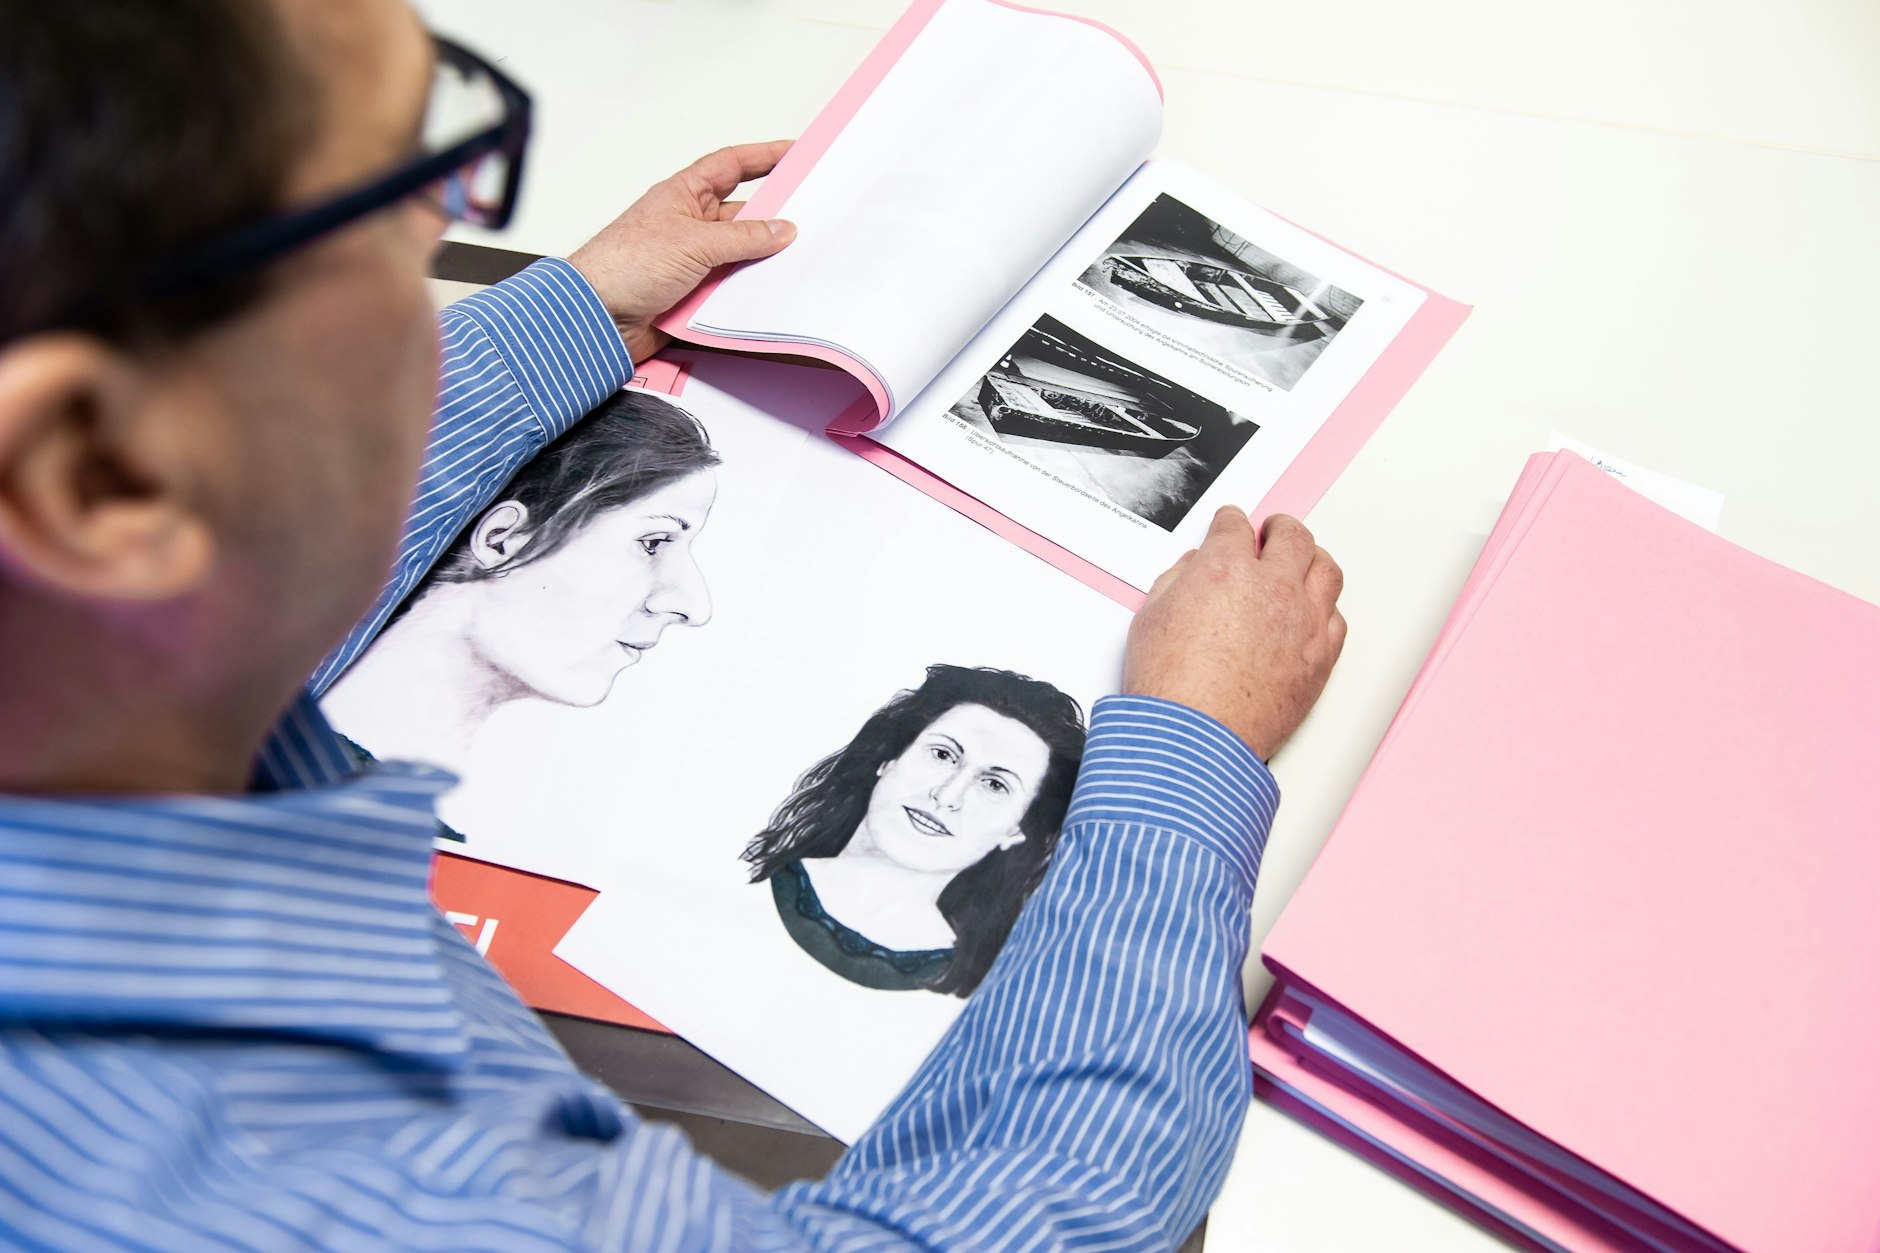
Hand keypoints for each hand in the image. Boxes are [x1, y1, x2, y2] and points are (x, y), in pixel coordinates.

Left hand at [568, 141, 797, 363]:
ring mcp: (694, 260)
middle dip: (774, 215)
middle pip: (743, 213)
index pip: (731, 166)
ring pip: (742, 254)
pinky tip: (772, 292)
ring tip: (799, 258)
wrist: (597, 317)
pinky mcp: (695, 293)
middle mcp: (691, 224)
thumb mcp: (693, 242)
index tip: (796, 151)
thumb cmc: (624, 266)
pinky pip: (733, 288)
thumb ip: (742, 237)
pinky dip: (751, 290)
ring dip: (764, 259)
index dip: (764, 156)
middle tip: (811, 215)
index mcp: (684, 195)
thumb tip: (781, 229)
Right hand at [1124, 509, 1346, 760]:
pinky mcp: (1320, 658)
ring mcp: (1303, 622)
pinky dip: (1325, 608)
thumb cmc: (1171, 687)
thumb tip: (1193, 571)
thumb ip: (1177, 582)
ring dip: (1313, 558)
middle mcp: (1272, 588)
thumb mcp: (1150, 617)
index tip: (1230, 526)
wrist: (1194, 738)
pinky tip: (1315, 611)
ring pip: (1326, 570)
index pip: (1235, 527)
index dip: (1230, 523)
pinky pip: (1337, 619)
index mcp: (1226, 569)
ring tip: (1304, 561)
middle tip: (1273, 531)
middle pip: (1292, 536)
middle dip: (1280, 528)